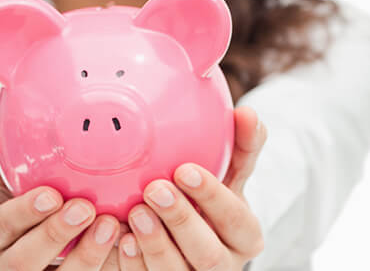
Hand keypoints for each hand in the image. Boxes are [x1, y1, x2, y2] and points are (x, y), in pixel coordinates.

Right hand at [0, 129, 128, 269]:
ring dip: (84, 255)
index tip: (51, 194)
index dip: (22, 213)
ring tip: (110, 225)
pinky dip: (106, 265)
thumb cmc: (24, 199)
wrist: (44, 232)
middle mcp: (6, 265)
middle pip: (22, 262)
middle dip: (53, 235)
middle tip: (84, 208)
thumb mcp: (6, 180)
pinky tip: (124, 243)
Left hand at [117, 106, 266, 269]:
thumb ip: (242, 146)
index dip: (212, 196)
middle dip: (180, 220)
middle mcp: (223, 264)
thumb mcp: (230, 174)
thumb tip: (248, 113)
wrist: (189, 235)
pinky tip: (121, 240)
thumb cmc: (210, 198)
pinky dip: (134, 263)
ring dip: (155, 243)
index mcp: (244, 234)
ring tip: (135, 212)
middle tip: (154, 189)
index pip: (236, 219)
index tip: (184, 169)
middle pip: (207, 254)